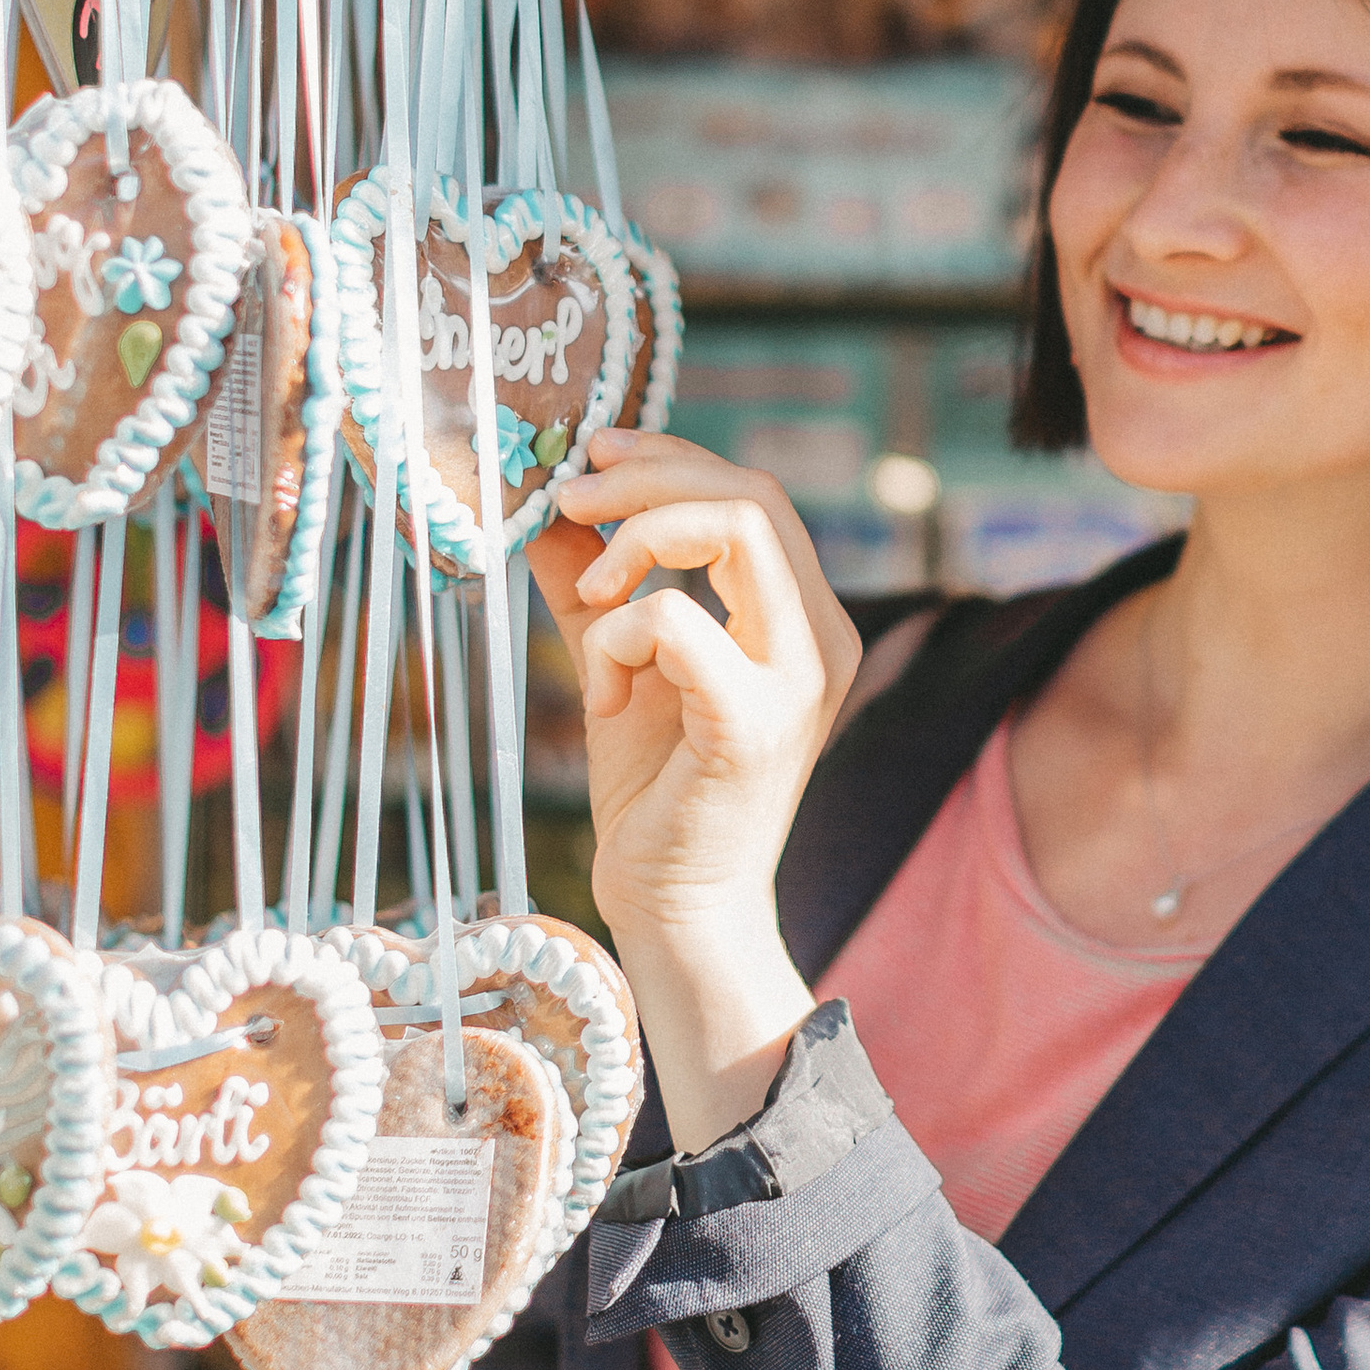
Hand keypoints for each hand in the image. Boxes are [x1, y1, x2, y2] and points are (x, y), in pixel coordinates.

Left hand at [532, 432, 856, 1149]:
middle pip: (752, 493)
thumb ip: (594, 587)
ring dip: (637, 542)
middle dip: (647, 480)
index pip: (754, 495)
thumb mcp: (618, 663)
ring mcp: (797, 680)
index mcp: (801, 620)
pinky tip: (604, 696)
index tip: (593, 457)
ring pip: (737, 527)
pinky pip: (675, 622)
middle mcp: (820, 639)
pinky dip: (617, 637)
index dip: (671, 458)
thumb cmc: (655, 793)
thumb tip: (548, 511)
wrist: (677, 912)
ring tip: (591, 602)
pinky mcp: (753, 724)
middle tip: (570, 500)